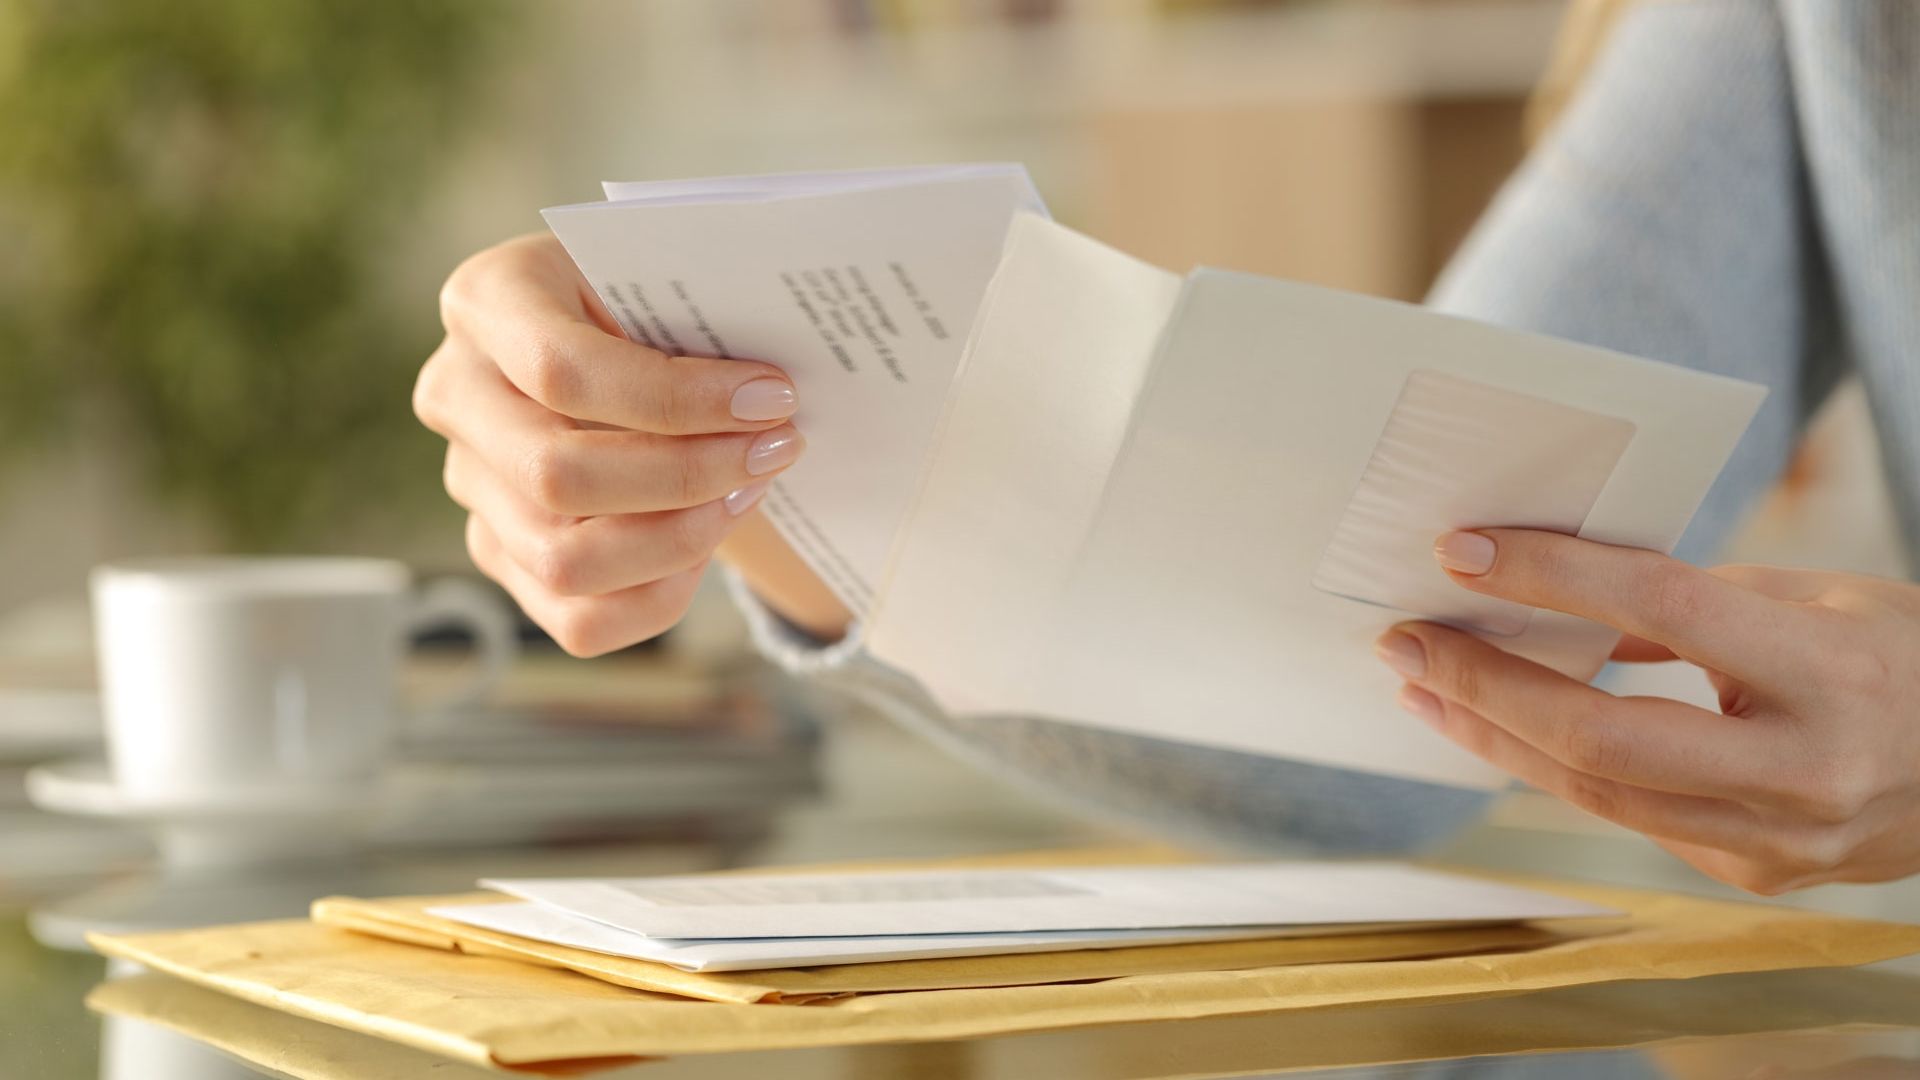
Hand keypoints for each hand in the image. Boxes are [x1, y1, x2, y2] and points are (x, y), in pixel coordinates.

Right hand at [414, 233, 804, 655]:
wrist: (625, 334)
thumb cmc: (654, 295)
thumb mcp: (667, 271)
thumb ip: (700, 308)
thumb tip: (773, 393)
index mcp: (487, 301)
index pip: (563, 371)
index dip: (678, 399)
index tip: (774, 398)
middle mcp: (458, 394)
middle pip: (558, 476)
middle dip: (689, 475)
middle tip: (776, 448)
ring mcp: (471, 484)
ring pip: (564, 562)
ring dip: (680, 540)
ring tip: (747, 493)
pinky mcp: (502, 552)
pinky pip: (579, 619)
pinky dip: (658, 595)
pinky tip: (707, 542)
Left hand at [1373, 528, 1919, 892]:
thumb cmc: (1907, 659)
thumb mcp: (1821, 596)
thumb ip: (1692, 601)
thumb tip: (1560, 599)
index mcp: (1834, 674)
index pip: (1663, 608)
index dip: (1553, 575)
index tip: (1463, 550)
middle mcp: (1807, 772)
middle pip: (1604, 736)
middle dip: (1484, 685)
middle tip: (1407, 641)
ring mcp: (1781, 841)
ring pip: (1599, 793)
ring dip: (1494, 736)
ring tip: (1425, 685)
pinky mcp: (1757, 875)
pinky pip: (1632, 818)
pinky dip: (1557, 768)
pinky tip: (1502, 728)